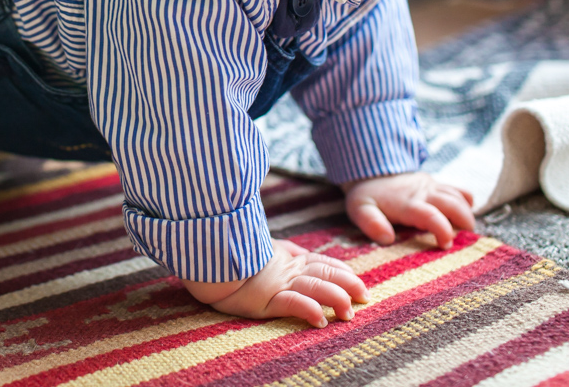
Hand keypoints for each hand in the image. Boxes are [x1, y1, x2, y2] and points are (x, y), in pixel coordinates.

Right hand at [181, 238, 369, 324]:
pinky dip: (308, 310)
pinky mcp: (264, 297)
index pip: (321, 263)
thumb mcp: (261, 248)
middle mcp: (285, 269)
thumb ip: (281, 251)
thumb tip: (298, 252)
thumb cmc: (230, 253)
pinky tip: (320, 319)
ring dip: (334, 299)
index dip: (342, 272)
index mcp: (287, 257)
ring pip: (313, 288)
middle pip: (324, 274)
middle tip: (364, 297)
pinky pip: (291, 303)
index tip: (358, 282)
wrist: (204, 256)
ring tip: (348, 312)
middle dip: (347, 285)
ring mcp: (276, 283)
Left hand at [344, 171, 474, 248]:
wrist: (371, 171)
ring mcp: (431, 186)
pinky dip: (467, 201)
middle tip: (462, 240)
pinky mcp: (436, 184)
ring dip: (467, 214)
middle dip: (464, 222)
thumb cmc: (367, 196)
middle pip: (453, 204)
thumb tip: (387, 239)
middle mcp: (423, 192)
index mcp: (407, 203)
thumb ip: (371, 223)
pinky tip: (465, 212)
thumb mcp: (360, 209)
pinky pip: (458, 189)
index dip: (443, 230)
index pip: (431, 215)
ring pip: (459, 197)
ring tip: (465, 232)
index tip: (445, 245)